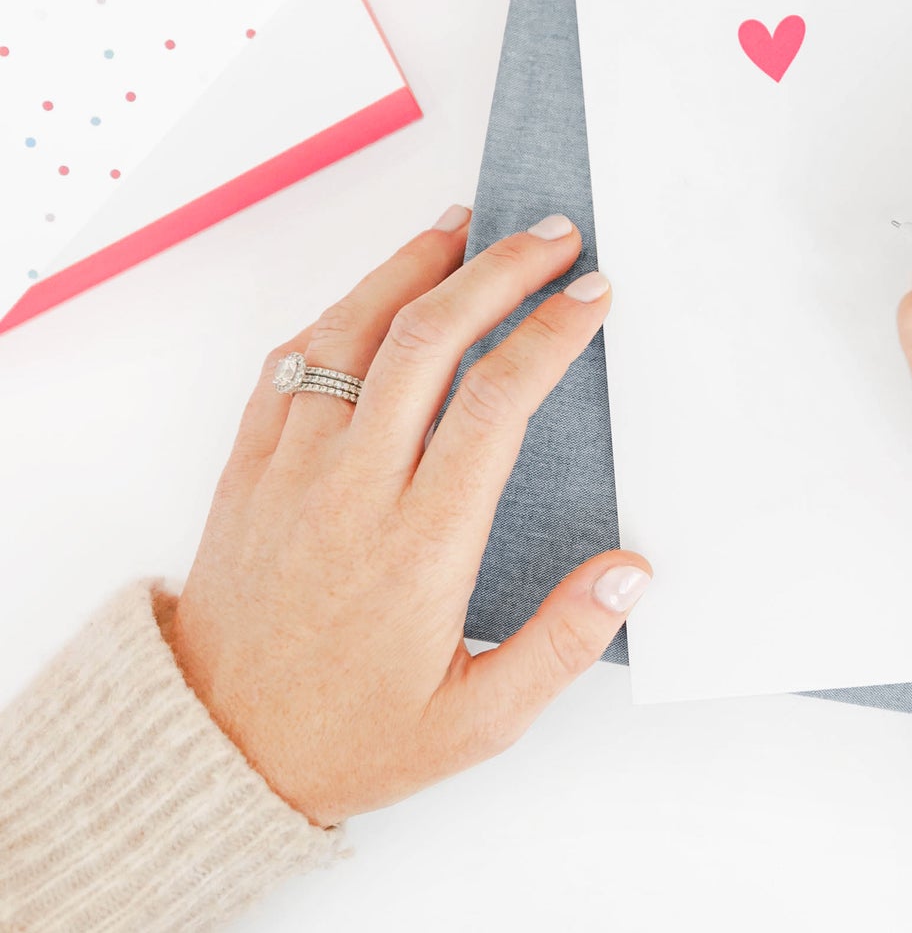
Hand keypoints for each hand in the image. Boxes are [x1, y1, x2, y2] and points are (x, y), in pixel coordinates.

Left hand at [166, 208, 649, 826]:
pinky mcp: (248, 468)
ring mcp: (291, 469)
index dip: (552, 333)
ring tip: (465, 228)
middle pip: (429, 340)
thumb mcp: (476, 722)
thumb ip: (561, 645)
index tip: (594, 294)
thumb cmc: (349, 735)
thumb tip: (633, 572)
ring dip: (413, 267)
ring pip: (351, 332)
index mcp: (422, 543)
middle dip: (499, 272)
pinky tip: (373, 293)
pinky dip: (336, 313)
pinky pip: (288, 365)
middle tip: (551, 235)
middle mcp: (354, 488)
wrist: (210, 751)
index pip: (497, 402)